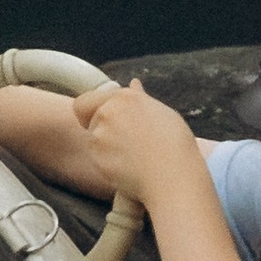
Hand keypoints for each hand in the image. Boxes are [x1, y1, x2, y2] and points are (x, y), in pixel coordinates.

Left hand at [71, 78, 203, 206]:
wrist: (174, 176)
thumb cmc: (175, 144)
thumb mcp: (161, 112)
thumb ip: (140, 98)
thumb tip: (134, 84)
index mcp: (124, 98)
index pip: (86, 101)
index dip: (92, 111)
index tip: (104, 120)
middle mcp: (108, 113)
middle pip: (90, 121)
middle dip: (103, 130)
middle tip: (129, 142)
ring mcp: (100, 137)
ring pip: (94, 142)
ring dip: (107, 148)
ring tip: (135, 156)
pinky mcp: (98, 159)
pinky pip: (98, 161)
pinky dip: (110, 164)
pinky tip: (131, 167)